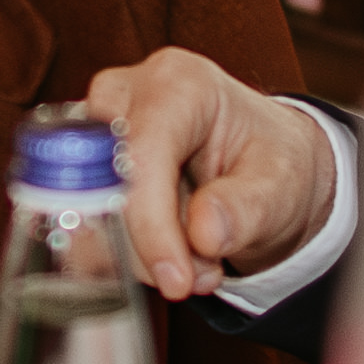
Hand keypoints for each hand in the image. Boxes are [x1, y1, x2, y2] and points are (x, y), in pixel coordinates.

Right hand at [80, 49, 338, 300]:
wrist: (261, 163)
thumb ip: (247, 207)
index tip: (178, 280)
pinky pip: (82, 222)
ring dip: (139, 254)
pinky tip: (170, 250)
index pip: (142, 154)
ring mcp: (94, 126)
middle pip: (103, 181)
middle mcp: (125, 93)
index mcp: (179, 83)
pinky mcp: (81, 163)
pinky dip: (125, 253)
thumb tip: (203, 232)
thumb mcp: (282, 185)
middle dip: (148, 244)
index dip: (152, 224)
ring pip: (86, 210)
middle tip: (201, 272)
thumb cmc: (270, 161)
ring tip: (199, 257)